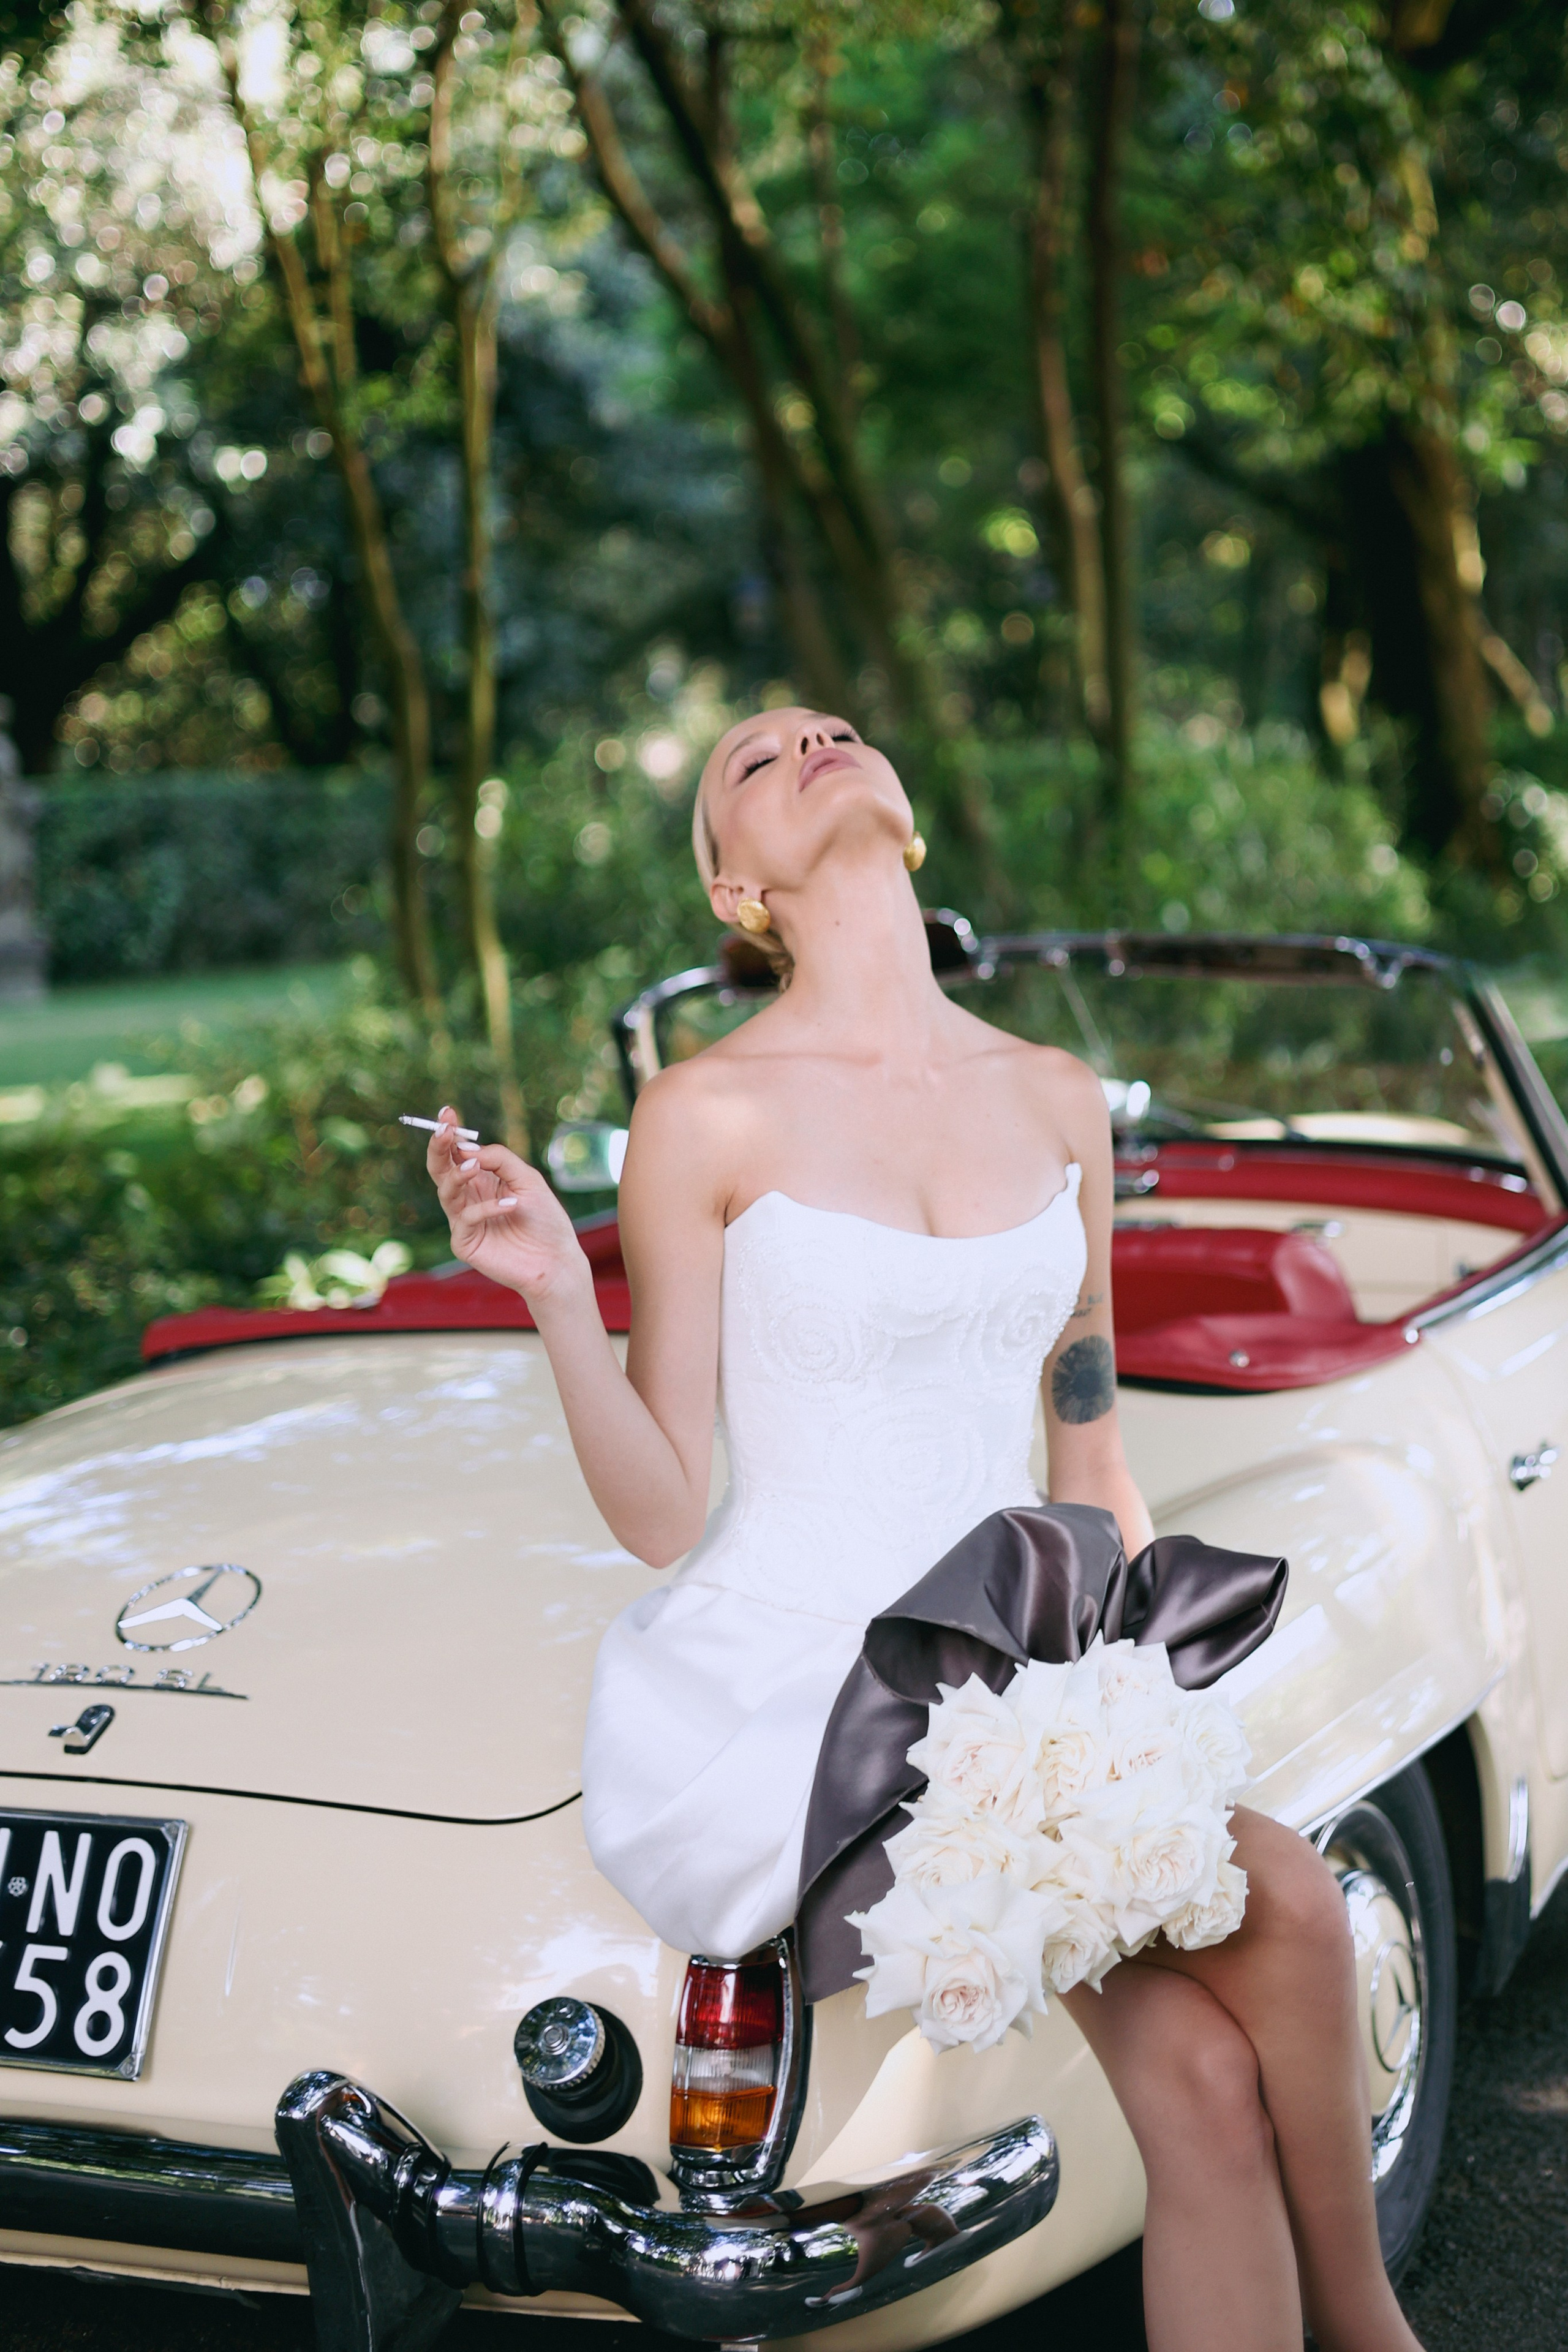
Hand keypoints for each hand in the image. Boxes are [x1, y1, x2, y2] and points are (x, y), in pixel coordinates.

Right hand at [425, 1107, 589, 1305]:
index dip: (450, 1133)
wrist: (556, 1259)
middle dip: (438, 1148)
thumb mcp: (527, 1179)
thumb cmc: (544, 1219)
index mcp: (481, 1179)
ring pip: (446, 1191)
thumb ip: (500, 1159)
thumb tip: (468, 1148)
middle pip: (441, 1169)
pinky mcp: (465, 1243)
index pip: (457, 1152)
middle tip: (443, 1131)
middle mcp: (468, 1197)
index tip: (447, 1113)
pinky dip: (487, 1208)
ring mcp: (463, 1220)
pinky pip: (467, 1219)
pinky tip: (511, 1204)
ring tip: (475, 1166)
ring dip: (459, 1175)